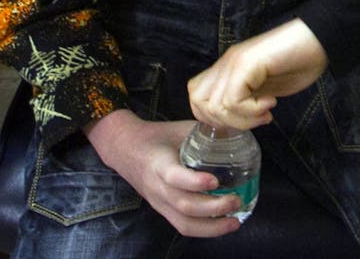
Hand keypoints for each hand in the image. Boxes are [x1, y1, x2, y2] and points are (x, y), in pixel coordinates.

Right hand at [84, 110, 243, 237]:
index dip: (195, 182)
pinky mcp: (163, 211)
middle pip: (184, 206)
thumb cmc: (155, 136)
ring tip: (235, 222)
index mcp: (159, 164)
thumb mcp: (178, 129)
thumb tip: (235, 128)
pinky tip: (223, 226)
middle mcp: (158, 187)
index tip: (215, 181)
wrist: (123, 148)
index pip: (174, 177)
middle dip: (213, 208)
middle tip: (236, 200)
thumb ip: (204, 131)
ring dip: (212, 227)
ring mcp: (159, 203)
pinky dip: (205, 230)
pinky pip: (183, 227)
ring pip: (184, 223)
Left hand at [187, 17, 328, 128]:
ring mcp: (234, 62)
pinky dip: (252, 110)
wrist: (317, 40)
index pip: (196, 95)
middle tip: (253, 120)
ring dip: (242, 119)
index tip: (243, 121)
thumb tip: (235, 118)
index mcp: (226, 68)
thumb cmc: (296, 62)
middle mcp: (225, 63)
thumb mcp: (264, 87)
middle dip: (225, 122)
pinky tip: (271, 103)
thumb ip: (246, 98)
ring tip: (265, 113)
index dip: (213, 117)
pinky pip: (233, 100)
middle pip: (198, 102)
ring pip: (216, 106)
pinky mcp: (246, 63)